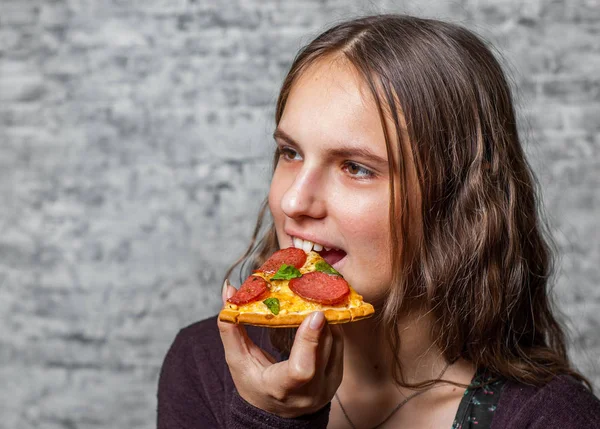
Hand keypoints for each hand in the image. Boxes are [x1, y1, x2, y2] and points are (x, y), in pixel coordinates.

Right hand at [218, 280, 343, 417]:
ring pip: (335, 344)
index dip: (309, 340)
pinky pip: (339, 345)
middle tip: (315, 290)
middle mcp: (311, 391)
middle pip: (324, 349)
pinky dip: (331, 325)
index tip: (314, 314)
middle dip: (321, 318)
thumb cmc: (254, 385)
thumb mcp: (238, 361)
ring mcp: (328, 385)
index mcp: (282, 388)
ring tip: (318, 293)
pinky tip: (323, 309)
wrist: (277, 413)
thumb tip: (229, 290)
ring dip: (328, 318)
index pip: (302, 369)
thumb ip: (231, 328)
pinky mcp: (337, 376)